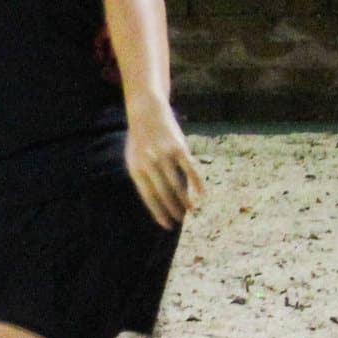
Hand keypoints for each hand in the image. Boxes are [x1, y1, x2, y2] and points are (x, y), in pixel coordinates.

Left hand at [124, 108, 204, 228]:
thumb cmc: (141, 140)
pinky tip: (203, 194)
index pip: (148, 196)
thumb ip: (144, 178)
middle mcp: (149, 163)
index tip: (166, 225)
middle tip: (180, 221)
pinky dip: (197, 182)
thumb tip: (156, 201)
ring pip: (177, 183)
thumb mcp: (135, 158)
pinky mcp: (178, 147)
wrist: (146, 112)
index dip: (158, 212)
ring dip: (185, 199)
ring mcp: (164, 155)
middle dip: (172, 209)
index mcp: (136, 168)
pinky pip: (190, 169)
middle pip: (163, 192)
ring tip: (190, 210)